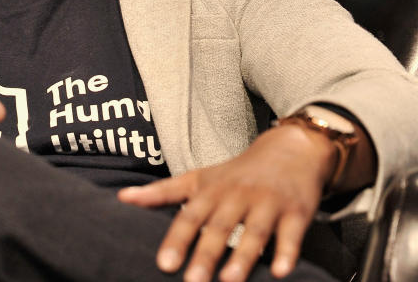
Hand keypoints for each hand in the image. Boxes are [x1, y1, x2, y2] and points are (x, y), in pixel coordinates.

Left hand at [117, 124, 336, 281]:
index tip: (163, 264)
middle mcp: (238, 196)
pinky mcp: (296, 212)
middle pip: (220, 227)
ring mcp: (268, 203)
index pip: (190, 216)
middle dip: (206, 254)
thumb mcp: (199, 178)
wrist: (290, 150)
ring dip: (242, 256)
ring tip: (229, 281)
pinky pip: (291, 235)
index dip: (177, 239)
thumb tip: (122, 198)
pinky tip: (279, 273)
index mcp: (212, 191)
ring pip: (254, 231)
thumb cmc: (236, 173)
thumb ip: (162, 192)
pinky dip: (286, 253)